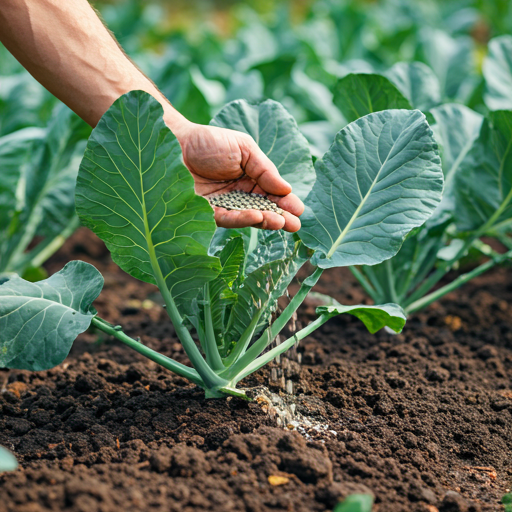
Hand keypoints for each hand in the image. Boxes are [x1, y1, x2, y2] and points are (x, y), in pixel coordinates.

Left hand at [170, 121, 303, 231]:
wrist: (175, 142)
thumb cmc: (209, 141)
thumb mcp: (244, 149)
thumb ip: (265, 169)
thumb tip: (287, 189)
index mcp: (250, 178)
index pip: (272, 194)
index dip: (286, 202)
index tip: (299, 210)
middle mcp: (239, 194)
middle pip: (263, 209)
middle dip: (280, 217)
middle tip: (295, 225)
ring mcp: (224, 205)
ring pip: (248, 216)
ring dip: (265, 220)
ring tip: (280, 223)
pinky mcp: (207, 213)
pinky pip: (227, 218)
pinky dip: (242, 219)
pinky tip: (257, 217)